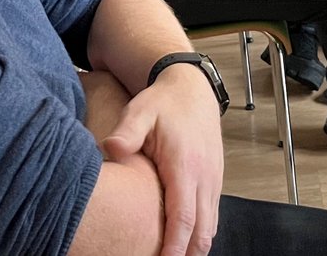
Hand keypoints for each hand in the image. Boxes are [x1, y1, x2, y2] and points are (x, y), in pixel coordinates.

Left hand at [102, 65, 223, 255]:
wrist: (191, 87)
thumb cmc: (163, 103)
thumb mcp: (140, 112)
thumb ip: (127, 131)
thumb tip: (111, 147)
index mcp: (185, 165)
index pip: (183, 217)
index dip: (174, 246)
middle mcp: (204, 175)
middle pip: (201, 230)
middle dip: (186, 254)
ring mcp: (213, 178)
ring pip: (210, 226)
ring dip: (195, 247)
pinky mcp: (215, 179)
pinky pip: (212, 215)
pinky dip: (201, 234)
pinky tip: (186, 244)